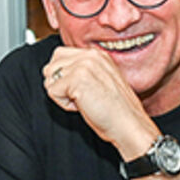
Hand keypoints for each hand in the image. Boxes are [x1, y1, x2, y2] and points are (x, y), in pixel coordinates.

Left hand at [42, 47, 159, 157]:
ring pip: (50, 79)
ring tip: (83, 101)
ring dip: (62, 95)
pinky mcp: (77, 79)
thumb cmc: (117, 111)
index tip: (81, 90)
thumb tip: (58, 73)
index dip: (64, 77)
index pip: (60, 55)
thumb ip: (82, 71)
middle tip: (82, 97)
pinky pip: (52, 92)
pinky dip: (64, 105)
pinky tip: (82, 106)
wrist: (129, 125)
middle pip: (51, 66)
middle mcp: (90, 55)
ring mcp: (83, 65)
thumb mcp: (101, 81)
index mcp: (97, 54)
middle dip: (60, 85)